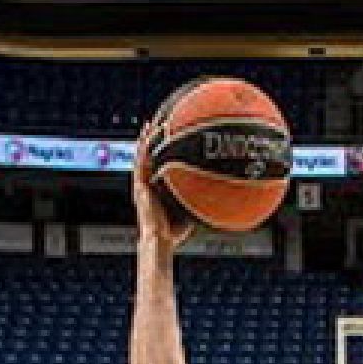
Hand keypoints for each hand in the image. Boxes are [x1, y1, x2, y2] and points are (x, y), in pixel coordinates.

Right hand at [132, 117, 193, 251]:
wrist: (162, 239)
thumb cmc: (176, 231)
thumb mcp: (192, 209)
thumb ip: (201, 199)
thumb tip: (222, 190)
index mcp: (158, 190)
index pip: (159, 166)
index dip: (162, 152)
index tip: (169, 137)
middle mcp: (149, 185)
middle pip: (150, 158)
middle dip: (153, 141)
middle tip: (157, 124)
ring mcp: (143, 186)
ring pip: (143, 158)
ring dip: (145, 141)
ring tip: (150, 124)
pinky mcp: (140, 187)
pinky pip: (140, 164)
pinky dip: (142, 150)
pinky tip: (146, 136)